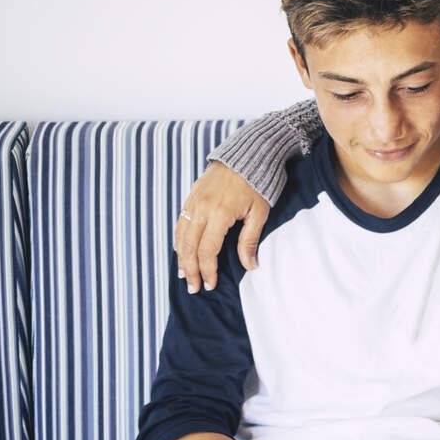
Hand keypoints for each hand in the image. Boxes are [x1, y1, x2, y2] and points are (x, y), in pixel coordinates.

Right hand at [175, 161, 268, 293]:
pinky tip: (181, 250)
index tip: (210, 285)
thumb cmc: (259, 182)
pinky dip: (179, 239)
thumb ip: (250, 240)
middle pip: (189, 246)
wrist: (250, 152)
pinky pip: (181, 221)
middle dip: (190, 269)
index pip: (207, 251)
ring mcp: (194, 200)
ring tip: (184, 274)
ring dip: (181, 256)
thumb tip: (250, 266)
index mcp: (219, 214)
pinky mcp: (192, 195)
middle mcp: (201, 208)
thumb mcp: (260, 213)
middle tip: (193, 287)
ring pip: (181, 234)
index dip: (207, 270)